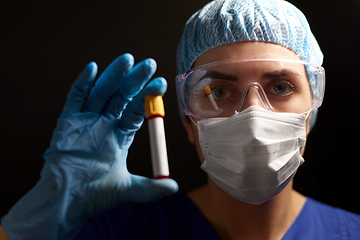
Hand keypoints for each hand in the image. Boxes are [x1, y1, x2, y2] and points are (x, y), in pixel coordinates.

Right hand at [1, 53, 177, 239]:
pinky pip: (75, 99)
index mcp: (120, 135)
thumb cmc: (95, 195)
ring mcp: (87, 120)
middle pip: (122, 97)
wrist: (65, 202)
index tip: (160, 84)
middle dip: (135, 81)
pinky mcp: (68, 122)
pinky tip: (93, 68)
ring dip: (114, 76)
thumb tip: (173, 186)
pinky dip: (82, 84)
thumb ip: (150, 188)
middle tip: (149, 64)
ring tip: (127, 60)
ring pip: (102, 93)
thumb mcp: (128, 190)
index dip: (148, 98)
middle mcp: (105, 123)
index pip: (137, 111)